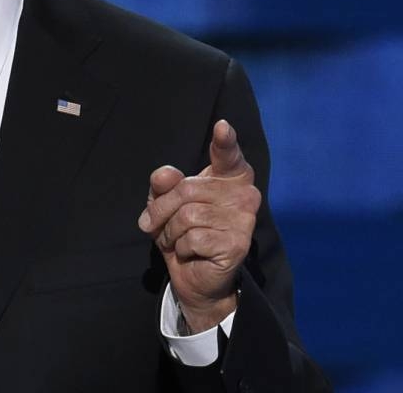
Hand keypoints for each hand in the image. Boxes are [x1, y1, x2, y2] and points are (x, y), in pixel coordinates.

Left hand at [137, 120, 259, 332]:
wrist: (196, 277)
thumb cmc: (182, 231)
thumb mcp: (165, 203)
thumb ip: (164, 185)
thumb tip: (165, 175)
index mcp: (230, 177)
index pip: (228, 154)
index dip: (225, 141)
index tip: (222, 126)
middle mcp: (244, 194)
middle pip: (186, 189)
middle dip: (162, 210)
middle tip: (158, 225)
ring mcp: (244, 219)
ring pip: (186, 215)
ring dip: (170, 232)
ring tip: (177, 240)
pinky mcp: (238, 244)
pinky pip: (192, 238)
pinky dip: (181, 248)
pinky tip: (192, 253)